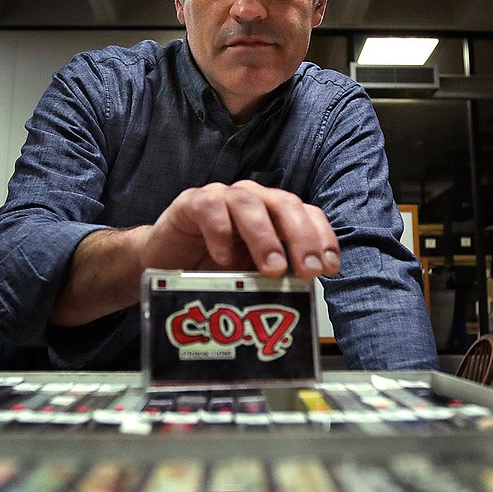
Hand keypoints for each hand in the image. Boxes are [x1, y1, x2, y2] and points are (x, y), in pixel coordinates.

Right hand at [138, 180, 339, 277]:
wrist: (162, 263)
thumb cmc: (211, 269)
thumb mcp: (250, 276)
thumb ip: (275, 277)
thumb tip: (305, 294)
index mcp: (274, 214)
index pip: (308, 215)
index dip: (323, 238)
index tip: (329, 269)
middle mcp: (253, 200)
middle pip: (285, 204)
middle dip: (301, 237)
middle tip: (307, 271)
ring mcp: (221, 197)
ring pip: (249, 203)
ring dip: (265, 236)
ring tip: (272, 268)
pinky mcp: (191, 203)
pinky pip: (210, 208)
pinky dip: (220, 231)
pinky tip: (224, 259)